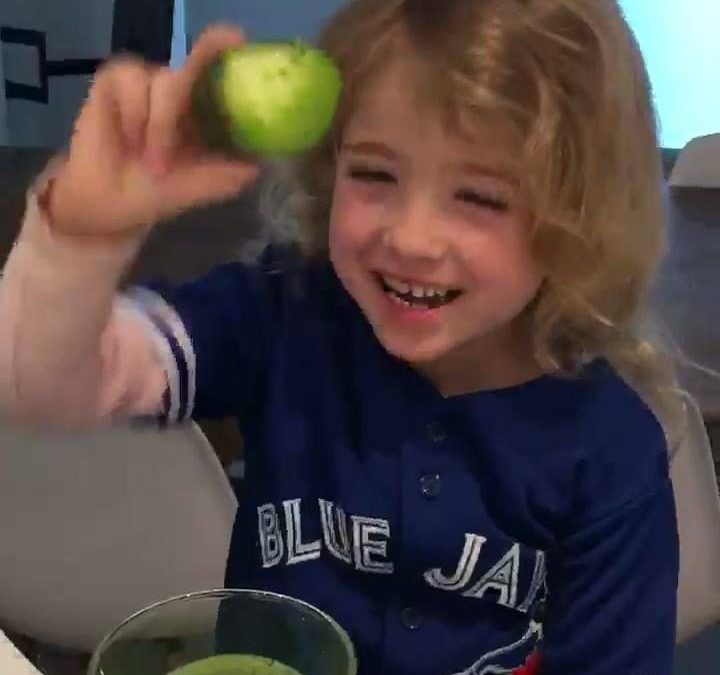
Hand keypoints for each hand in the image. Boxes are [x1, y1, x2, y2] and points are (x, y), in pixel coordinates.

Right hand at [48, 24, 258, 238]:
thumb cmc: (159, 193)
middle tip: (182, 138)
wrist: (113, 206)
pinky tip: (129, 138)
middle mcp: (180, 89)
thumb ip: (231, 173)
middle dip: (193, 99)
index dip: (226, 50)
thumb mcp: (203, 187)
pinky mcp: (115, 81)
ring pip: (164, 80)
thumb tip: (262, 164)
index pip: (218, 68)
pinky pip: (131, 80)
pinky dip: (134, 113)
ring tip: (153, 161)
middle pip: (195, 63)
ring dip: (161, 126)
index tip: (237, 41)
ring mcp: (147, 82)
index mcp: (204, 108)